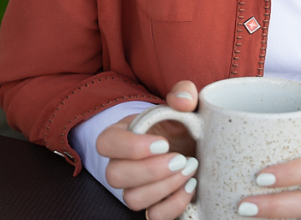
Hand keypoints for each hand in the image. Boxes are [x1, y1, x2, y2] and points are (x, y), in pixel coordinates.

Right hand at [97, 81, 199, 218]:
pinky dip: (173, 205)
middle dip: (150, 170)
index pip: (105, 143)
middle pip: (114, 176)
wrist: (195, 142)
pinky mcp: (153, 204)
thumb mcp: (184, 101)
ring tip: (189, 169)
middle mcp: (122, 163)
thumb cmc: (182, 120)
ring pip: (131, 199)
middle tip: (180, 159)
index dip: (131, 147)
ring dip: (163, 187)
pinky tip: (191, 186)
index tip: (163, 143)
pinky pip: (153, 216)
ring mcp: (135, 187)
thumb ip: (183, 92)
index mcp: (123, 134)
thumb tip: (182, 100)